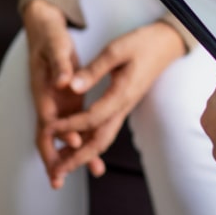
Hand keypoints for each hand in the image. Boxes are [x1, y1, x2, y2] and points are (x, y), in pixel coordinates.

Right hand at [23, 0, 95, 188]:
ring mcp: (57, 100)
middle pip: (49, 135)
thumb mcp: (56, 45)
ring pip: (63, 133)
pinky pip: (73, 123)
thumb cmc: (50, 36)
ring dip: (73, 152)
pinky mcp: (66, 98)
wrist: (44, 27)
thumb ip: (60, 64)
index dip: (61, 134)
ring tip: (91, 170)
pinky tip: (94, 147)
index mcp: (44, 89)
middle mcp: (49, 99)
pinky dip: (82, 137)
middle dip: (57, 157)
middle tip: (61, 180)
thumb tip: (64, 82)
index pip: (49, 118)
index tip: (76, 145)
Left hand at [46, 21, 185, 180]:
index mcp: (122, 94)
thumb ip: (94, 70)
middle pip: (101, 140)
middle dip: (78, 157)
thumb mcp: (116, 50)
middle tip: (57, 170)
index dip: (70, 125)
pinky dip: (90, 140)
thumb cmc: (142, 44)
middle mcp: (124, 106)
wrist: (166, 45)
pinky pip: (106, 128)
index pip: (93, 118)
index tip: (50, 128)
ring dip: (83, 153)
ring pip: (104, 137)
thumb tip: (72, 87)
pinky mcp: (123, 104)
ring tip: (63, 165)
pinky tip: (78, 143)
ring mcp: (125, 107)